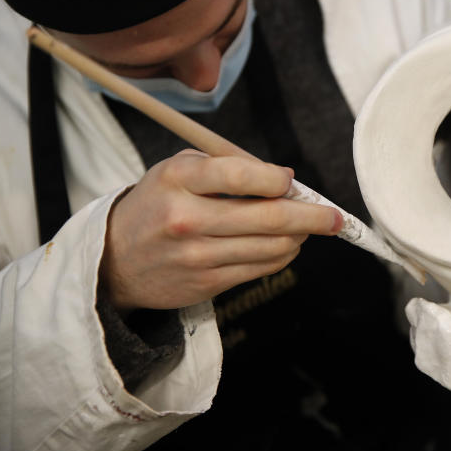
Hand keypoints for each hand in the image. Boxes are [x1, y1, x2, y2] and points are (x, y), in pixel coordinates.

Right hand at [99, 150, 340, 312]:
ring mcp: (197, 256)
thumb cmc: (158, 203)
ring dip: (300, 237)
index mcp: (179, 180)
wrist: (115, 260)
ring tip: (308, 228)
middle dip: (313, 216)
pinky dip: (282, 255)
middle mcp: (187, 218)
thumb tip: (286, 179)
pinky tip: (286, 244)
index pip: (241, 175)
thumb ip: (229, 166)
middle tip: (335, 216)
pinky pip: (261, 268)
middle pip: (269, 218)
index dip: (277, 179)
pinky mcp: (206, 284)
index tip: (291, 182)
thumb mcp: (179, 170)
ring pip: (272, 247)